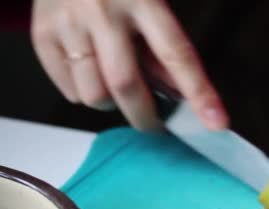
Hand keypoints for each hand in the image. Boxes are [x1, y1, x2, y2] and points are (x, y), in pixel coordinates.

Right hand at [31, 0, 227, 130]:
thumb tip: (178, 96)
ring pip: (94, 95)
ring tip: (117, 86)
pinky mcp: (42, 34)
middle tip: (156, 126)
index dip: (199, 93)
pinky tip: (92, 72)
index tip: (216, 123)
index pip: (177, 55)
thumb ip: (163, 47)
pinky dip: (85, 93)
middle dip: (146, 117)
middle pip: (126, 85)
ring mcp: (68, 23)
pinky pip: (69, 90)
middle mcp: (102, 11)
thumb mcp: (151, 3)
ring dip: (113, 104)